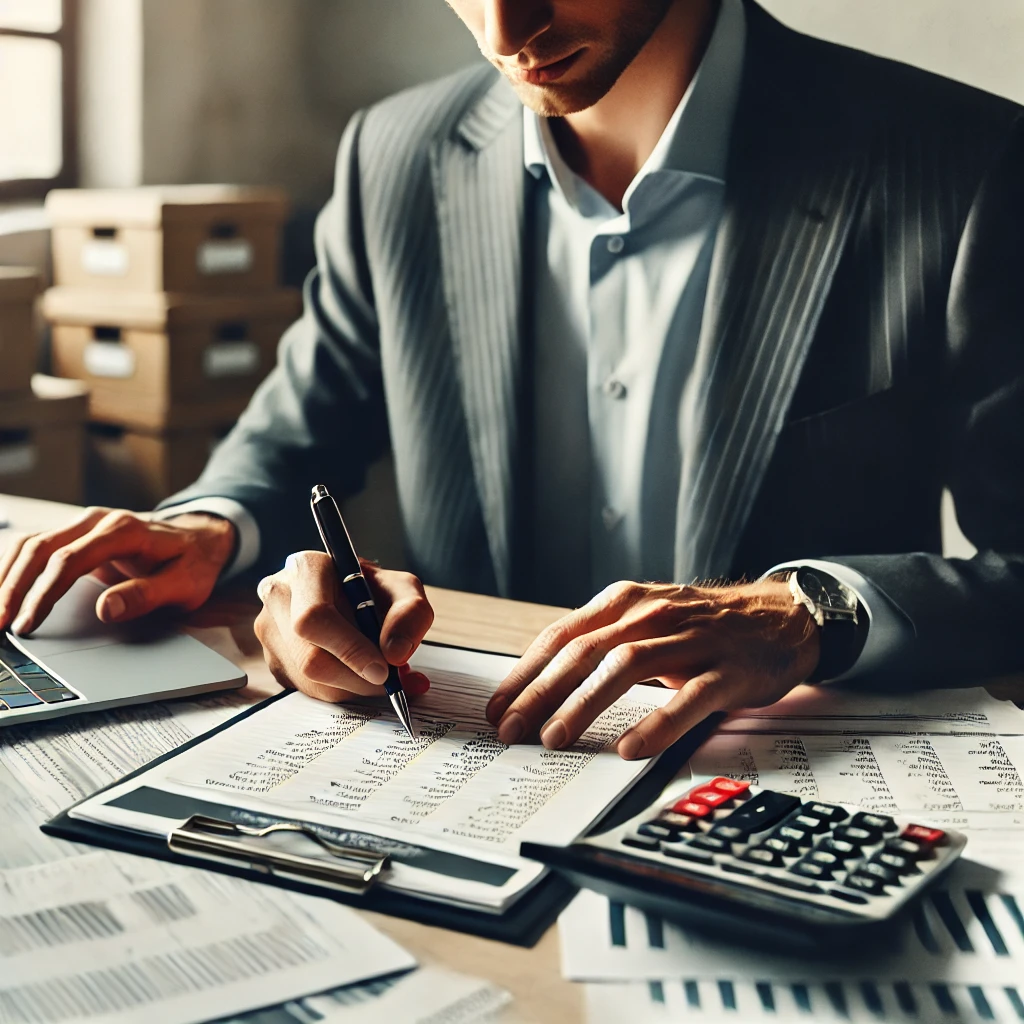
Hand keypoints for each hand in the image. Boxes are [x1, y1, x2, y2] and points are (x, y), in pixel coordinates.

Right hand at [0, 508, 236, 633]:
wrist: (200, 539)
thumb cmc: (193, 563)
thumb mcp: (185, 584)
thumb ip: (148, 594)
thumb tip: (107, 609)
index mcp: (125, 531)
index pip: (70, 559)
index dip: (44, 592)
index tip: (28, 623)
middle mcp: (99, 521)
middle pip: (41, 547)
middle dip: (13, 587)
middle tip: (0, 625)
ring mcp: (85, 525)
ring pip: (31, 544)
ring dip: (7, 577)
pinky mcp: (77, 535)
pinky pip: (35, 546)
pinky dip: (13, 567)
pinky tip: (2, 592)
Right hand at [254, 551, 432, 702]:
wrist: (353, 597)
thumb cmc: (374, 590)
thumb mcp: (404, 590)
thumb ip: (410, 614)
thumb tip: (395, 653)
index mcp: (306, 568)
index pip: (314, 618)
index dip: (349, 650)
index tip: (382, 669)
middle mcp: (278, 597)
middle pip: (309, 657)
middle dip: (356, 678)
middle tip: (388, 680)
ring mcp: (271, 631)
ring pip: (309, 680)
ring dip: (352, 687)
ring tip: (379, 672)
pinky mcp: (274, 660)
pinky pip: (306, 690)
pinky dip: (341, 690)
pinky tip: (358, 674)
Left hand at [485, 579, 819, 759]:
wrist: (778, 617)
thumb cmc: (700, 626)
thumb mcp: (645, 620)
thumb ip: (601, 642)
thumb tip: (542, 684)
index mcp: (625, 602)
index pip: (562, 636)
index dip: (525, 672)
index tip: (498, 707)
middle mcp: (652, 614)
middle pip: (585, 651)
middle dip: (541, 692)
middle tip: (512, 729)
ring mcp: (690, 641)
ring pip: (626, 668)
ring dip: (584, 704)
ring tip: (557, 738)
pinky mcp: (726, 671)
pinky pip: (687, 699)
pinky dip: (656, 723)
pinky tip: (631, 748)